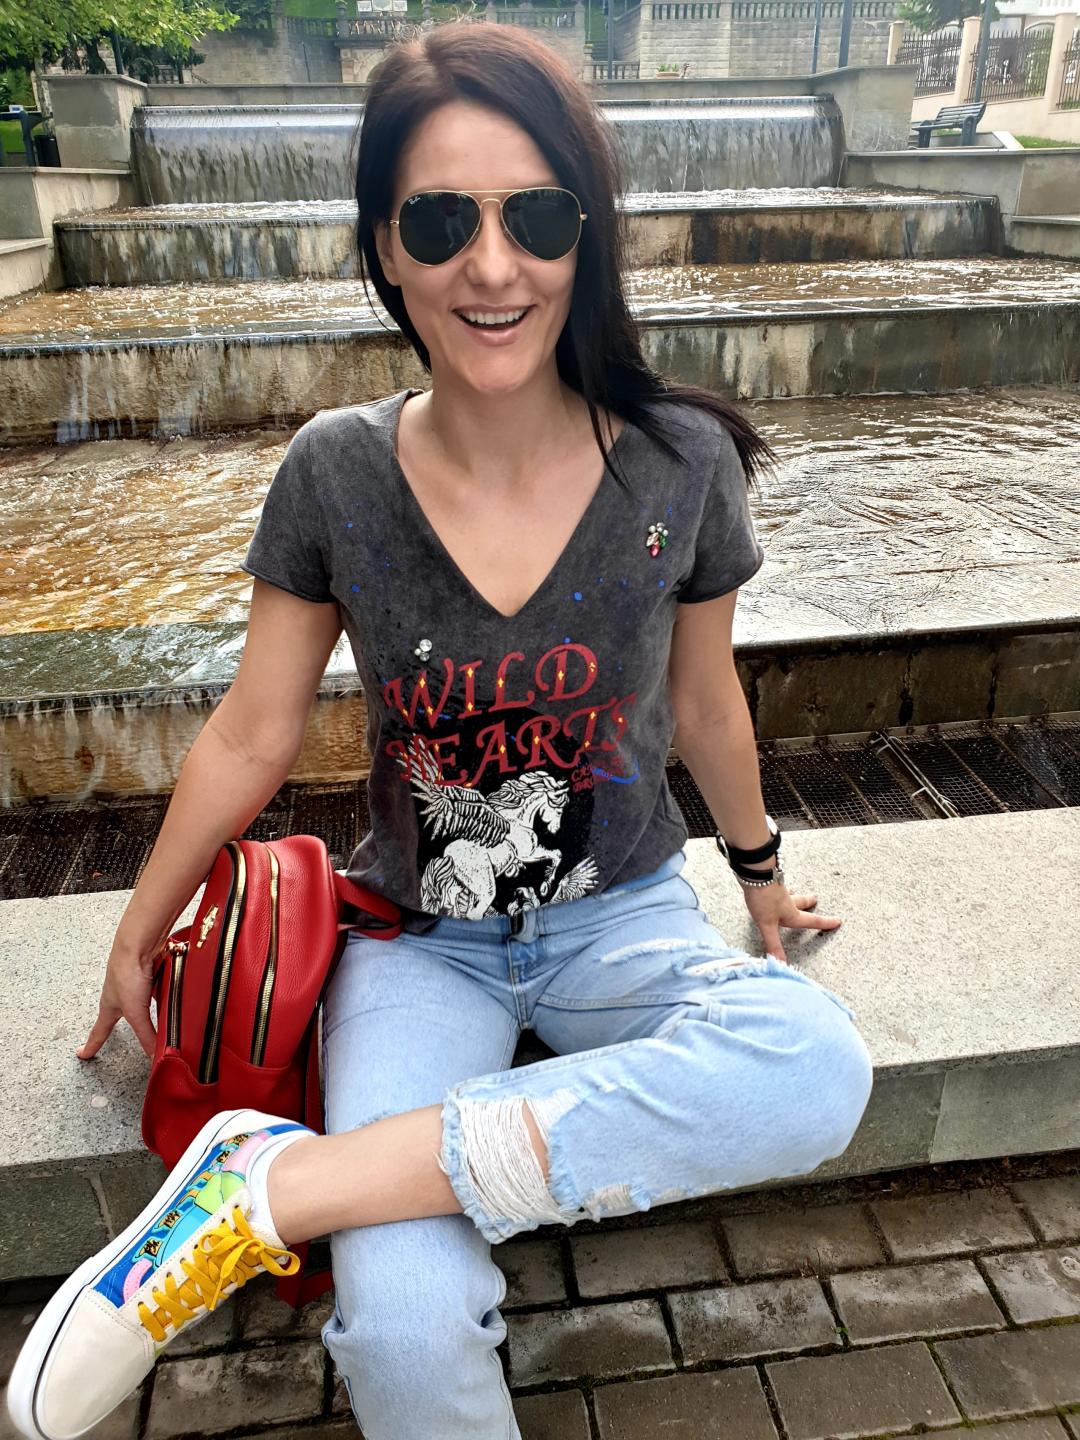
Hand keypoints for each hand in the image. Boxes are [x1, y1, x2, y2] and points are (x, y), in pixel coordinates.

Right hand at [76, 936, 160, 1061]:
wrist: (139, 942)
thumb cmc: (126, 972)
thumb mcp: (136, 1012)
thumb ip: (146, 1035)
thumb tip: (154, 1056)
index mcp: (109, 1006)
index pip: (98, 1033)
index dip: (92, 1045)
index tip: (83, 1054)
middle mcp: (120, 995)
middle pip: (119, 1014)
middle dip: (118, 1023)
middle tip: (108, 1032)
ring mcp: (134, 982)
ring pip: (140, 1000)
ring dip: (145, 1005)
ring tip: (153, 1012)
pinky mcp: (149, 972)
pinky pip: (155, 987)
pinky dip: (161, 992)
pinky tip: (172, 995)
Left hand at [739, 878, 841, 964]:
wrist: (755, 873)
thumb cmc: (764, 899)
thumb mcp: (767, 925)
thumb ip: (774, 944)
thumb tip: (781, 964)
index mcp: (791, 912)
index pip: (811, 921)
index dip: (825, 923)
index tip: (838, 921)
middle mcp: (787, 900)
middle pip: (800, 902)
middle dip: (808, 903)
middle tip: (815, 899)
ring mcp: (777, 889)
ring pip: (788, 892)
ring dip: (793, 893)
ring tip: (794, 890)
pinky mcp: (767, 881)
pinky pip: (775, 885)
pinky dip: (775, 886)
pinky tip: (770, 885)